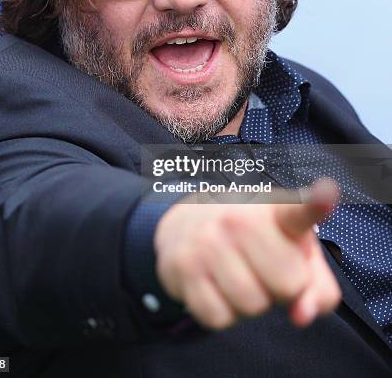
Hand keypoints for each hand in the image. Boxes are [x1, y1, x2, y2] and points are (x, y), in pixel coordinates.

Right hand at [154, 178, 340, 329]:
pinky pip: (219, 319)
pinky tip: (218, 286)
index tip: (328, 193)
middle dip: (281, 290)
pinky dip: (224, 314)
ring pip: (252, 307)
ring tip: (241, 275)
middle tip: (263, 268)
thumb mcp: (295, 252)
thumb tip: (302, 315)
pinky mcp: (183, 266)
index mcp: (276, 211)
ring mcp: (208, 240)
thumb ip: (317, 287)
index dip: (317, 204)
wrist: (185, 223)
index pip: (298, 211)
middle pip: (288, 286)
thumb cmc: (255, 241)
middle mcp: (240, 219)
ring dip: (252, 303)